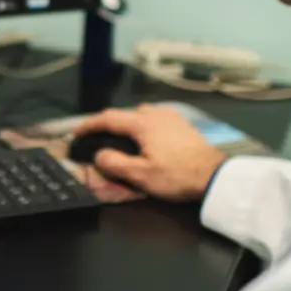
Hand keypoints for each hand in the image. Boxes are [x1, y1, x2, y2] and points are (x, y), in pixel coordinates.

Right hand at [72, 104, 226, 201]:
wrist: (215, 176)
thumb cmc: (177, 175)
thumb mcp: (141, 175)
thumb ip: (115, 163)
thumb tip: (99, 155)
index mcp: (142, 123)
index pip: (108, 118)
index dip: (89, 124)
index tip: (76, 132)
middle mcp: (156, 114)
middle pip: (125, 114)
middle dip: (108, 123)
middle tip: (96, 137)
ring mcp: (171, 117)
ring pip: (141, 114)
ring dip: (126, 124)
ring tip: (120, 139)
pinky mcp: (182, 124)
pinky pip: (155, 119)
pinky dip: (142, 126)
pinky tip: (145, 140)